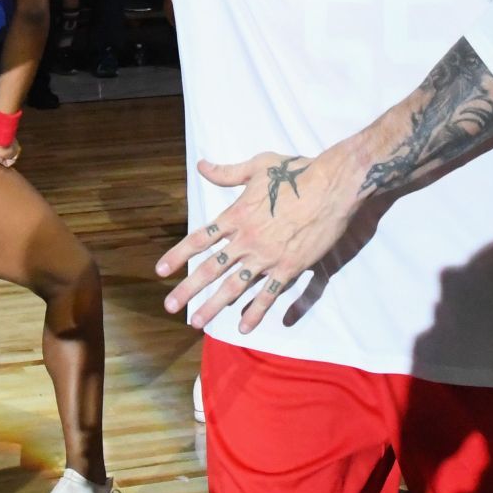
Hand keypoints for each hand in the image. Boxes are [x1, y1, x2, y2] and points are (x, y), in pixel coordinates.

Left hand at [155, 149, 360, 333]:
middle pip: (211, 267)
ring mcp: (268, 257)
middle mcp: (247, 240)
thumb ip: (228, 172)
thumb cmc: (297, 172)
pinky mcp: (289, 267)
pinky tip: (244, 327)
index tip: (160, 271)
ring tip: (197, 322)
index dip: (178, 255)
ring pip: (235, 286)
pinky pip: (269, 295)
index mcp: (237, 215)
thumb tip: (202, 165)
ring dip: (214, 306)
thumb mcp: (259, 166)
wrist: (332, 186)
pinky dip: (256, 312)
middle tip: (170, 306)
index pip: (200, 238)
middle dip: (188, 289)